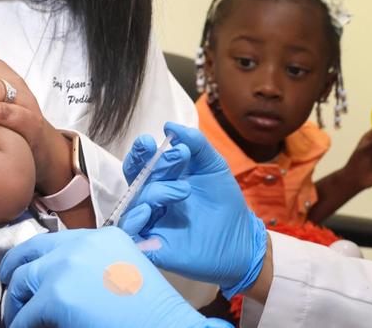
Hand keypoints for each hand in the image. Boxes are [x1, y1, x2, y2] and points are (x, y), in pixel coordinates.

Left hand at [0, 227, 227, 327]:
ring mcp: (65, 267)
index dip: (37, 259)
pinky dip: (22, 325)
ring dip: (17, 303)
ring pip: (22, 282)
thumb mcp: (121, 272)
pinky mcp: (56, 296)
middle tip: (10, 289)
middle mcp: (80, 243)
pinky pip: (26, 315)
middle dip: (14, 271)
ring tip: (18, 318)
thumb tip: (60, 285)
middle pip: (30, 252)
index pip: (55, 241)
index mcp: (101, 236)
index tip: (28, 272)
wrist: (165, 326)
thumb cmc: (149, 309)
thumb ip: (92, 267)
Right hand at [119, 123, 266, 298]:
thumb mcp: (213, 166)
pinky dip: (133, 221)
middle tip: (152, 153)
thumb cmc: (224, 201)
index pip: (143, 161)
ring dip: (153, 193)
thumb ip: (196, 144)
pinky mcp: (151, 246)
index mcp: (163, 178)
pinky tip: (147, 212)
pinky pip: (130, 235)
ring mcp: (150, 221)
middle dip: (139, 163)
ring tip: (182, 190)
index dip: (142, 151)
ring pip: (134, 204)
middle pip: (133, 179)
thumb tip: (169, 126)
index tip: (151, 142)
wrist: (241, 239)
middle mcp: (152, 198)